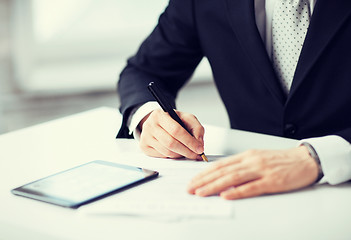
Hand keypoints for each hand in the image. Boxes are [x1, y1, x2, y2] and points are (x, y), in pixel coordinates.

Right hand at [138, 109, 204, 159]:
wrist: (158, 123)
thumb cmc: (173, 121)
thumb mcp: (187, 119)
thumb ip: (197, 128)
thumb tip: (199, 144)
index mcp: (159, 115)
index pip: (176, 130)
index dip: (189, 141)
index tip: (199, 149)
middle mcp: (150, 125)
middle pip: (171, 143)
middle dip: (187, 151)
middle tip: (196, 155)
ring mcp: (145, 137)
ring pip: (167, 152)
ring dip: (180, 155)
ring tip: (187, 152)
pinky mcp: (144, 147)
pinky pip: (162, 156)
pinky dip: (172, 156)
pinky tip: (176, 151)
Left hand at [187, 146, 318, 198]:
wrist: (305, 159)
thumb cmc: (280, 160)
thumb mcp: (257, 158)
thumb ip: (240, 166)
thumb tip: (222, 176)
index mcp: (246, 156)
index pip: (220, 164)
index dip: (204, 173)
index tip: (193, 181)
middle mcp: (251, 161)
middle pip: (222, 171)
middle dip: (204, 180)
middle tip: (191, 188)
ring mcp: (261, 171)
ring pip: (233, 178)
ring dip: (214, 186)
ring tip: (201, 192)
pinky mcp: (272, 181)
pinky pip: (252, 187)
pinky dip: (237, 192)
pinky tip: (226, 195)